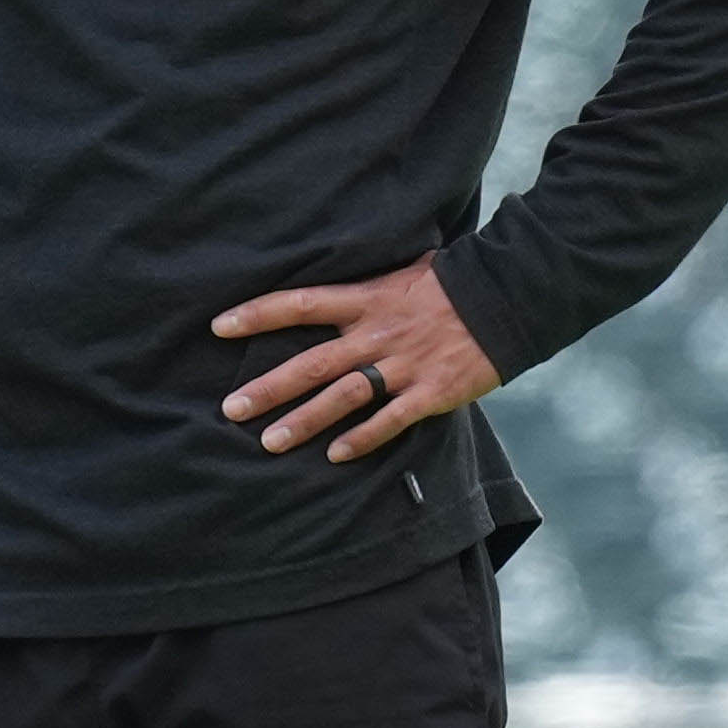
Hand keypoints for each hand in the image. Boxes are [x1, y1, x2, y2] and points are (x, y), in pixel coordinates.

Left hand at [217, 253, 502, 463]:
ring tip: (268, 442)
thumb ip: (364, 287)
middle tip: (230, 408)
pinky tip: (336, 455)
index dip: (258, 314)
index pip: (300, 303)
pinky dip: (363, 439)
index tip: (219, 327)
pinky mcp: (432, 391)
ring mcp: (404, 365)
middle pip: (313, 363)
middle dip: (269, 388)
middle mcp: (377, 333)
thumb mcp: (402, 271)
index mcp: (367, 299)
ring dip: (304, 421)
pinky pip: (391, 419)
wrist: (509, 296)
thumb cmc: (452, 283)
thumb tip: (330, 287)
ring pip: (344, 397)